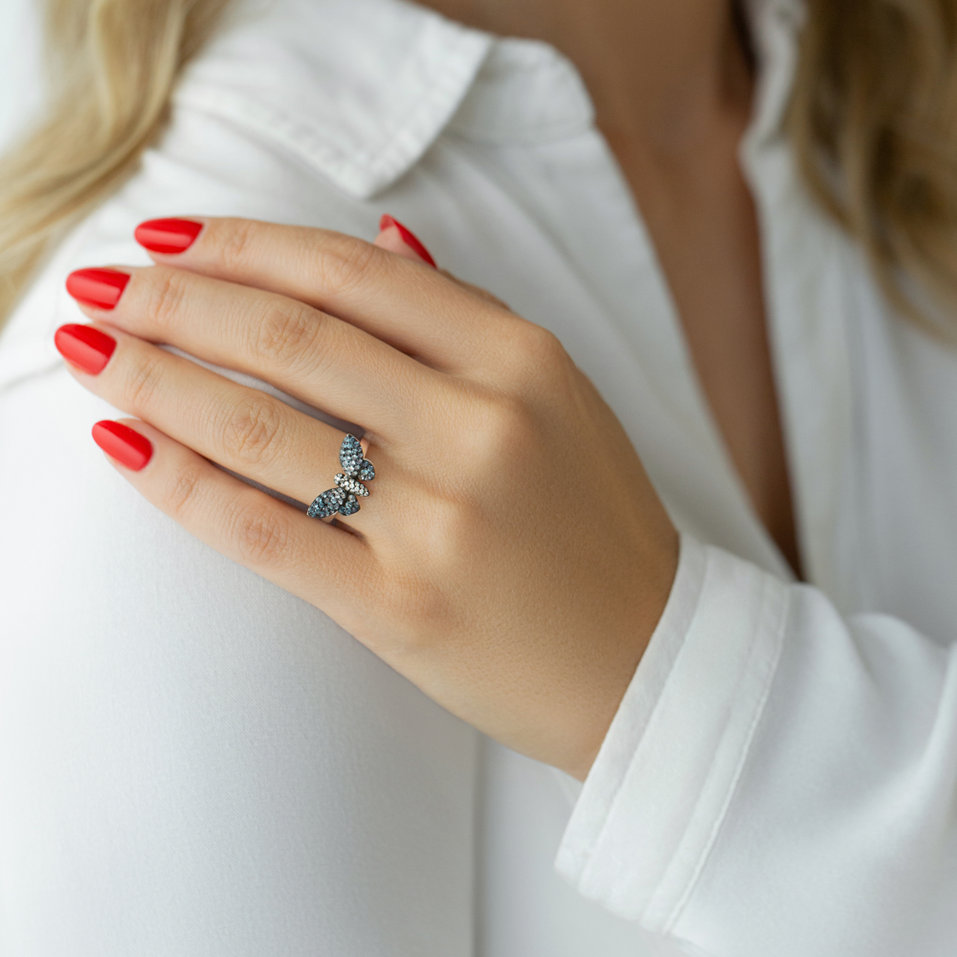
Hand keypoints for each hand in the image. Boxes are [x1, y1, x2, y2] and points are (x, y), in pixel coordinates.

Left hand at [55, 214, 679, 781]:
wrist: (647, 657)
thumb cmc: (597, 526)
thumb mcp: (560, 397)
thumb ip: (467, 316)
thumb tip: (382, 233)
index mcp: (522, 359)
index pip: (352, 272)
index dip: (242, 244)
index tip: (169, 237)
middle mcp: (480, 425)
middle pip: (290, 335)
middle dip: (173, 300)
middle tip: (103, 286)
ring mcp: (439, 518)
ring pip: (260, 425)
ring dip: (153, 378)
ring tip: (88, 351)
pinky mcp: (400, 606)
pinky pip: (262, 531)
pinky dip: (179, 484)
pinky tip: (124, 446)